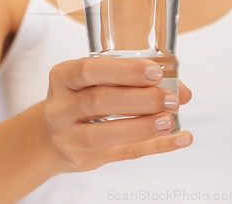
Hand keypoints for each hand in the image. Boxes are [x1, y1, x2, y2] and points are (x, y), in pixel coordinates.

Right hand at [42, 57, 192, 172]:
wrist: (50, 135)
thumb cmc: (80, 97)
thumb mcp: (95, 79)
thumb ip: (133, 78)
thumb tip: (182, 91)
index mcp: (63, 77)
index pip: (89, 70)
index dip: (124, 71)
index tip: (154, 72)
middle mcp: (62, 107)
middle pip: (99, 101)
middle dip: (139, 99)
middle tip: (169, 97)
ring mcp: (71, 136)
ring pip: (105, 134)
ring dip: (142, 126)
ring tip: (169, 119)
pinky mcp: (87, 159)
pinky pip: (123, 154)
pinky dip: (155, 147)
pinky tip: (179, 139)